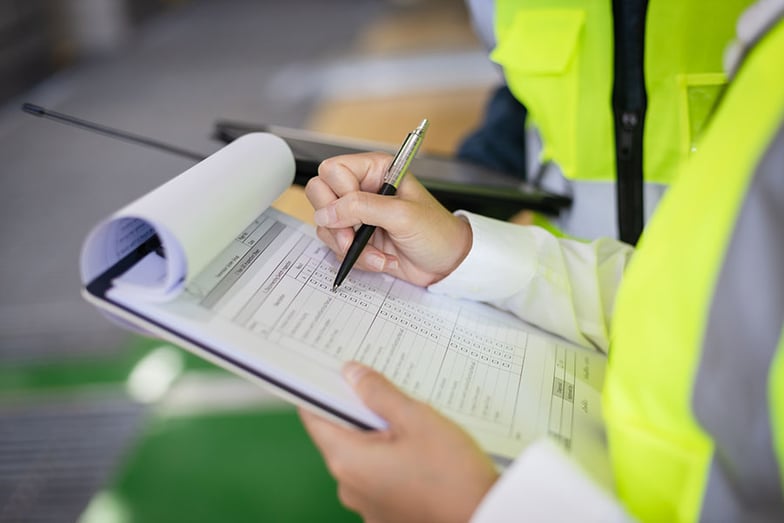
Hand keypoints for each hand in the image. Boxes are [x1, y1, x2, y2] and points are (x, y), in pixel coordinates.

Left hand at [300, 362, 498, 522]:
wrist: (487, 520)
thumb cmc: (453, 475)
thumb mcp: (417, 419)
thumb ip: (379, 394)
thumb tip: (351, 374)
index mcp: (347, 461)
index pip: (313, 417)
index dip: (320, 390)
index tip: (334, 372)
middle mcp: (348, 487)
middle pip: (340, 436)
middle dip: (360, 412)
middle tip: (386, 390)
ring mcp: (366, 506)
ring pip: (363, 457)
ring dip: (380, 438)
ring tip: (412, 423)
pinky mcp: (386, 515)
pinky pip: (378, 479)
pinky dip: (391, 462)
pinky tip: (420, 452)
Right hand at [305, 152, 471, 285]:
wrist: (447, 264)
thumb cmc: (437, 232)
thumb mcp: (402, 215)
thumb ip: (362, 208)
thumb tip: (326, 212)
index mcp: (375, 170)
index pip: (333, 170)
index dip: (340, 193)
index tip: (359, 212)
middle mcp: (362, 188)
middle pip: (320, 194)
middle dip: (335, 222)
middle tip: (354, 236)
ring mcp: (357, 214)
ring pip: (325, 224)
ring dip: (349, 245)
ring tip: (377, 253)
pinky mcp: (357, 237)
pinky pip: (336, 246)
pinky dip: (356, 258)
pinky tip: (381, 259)